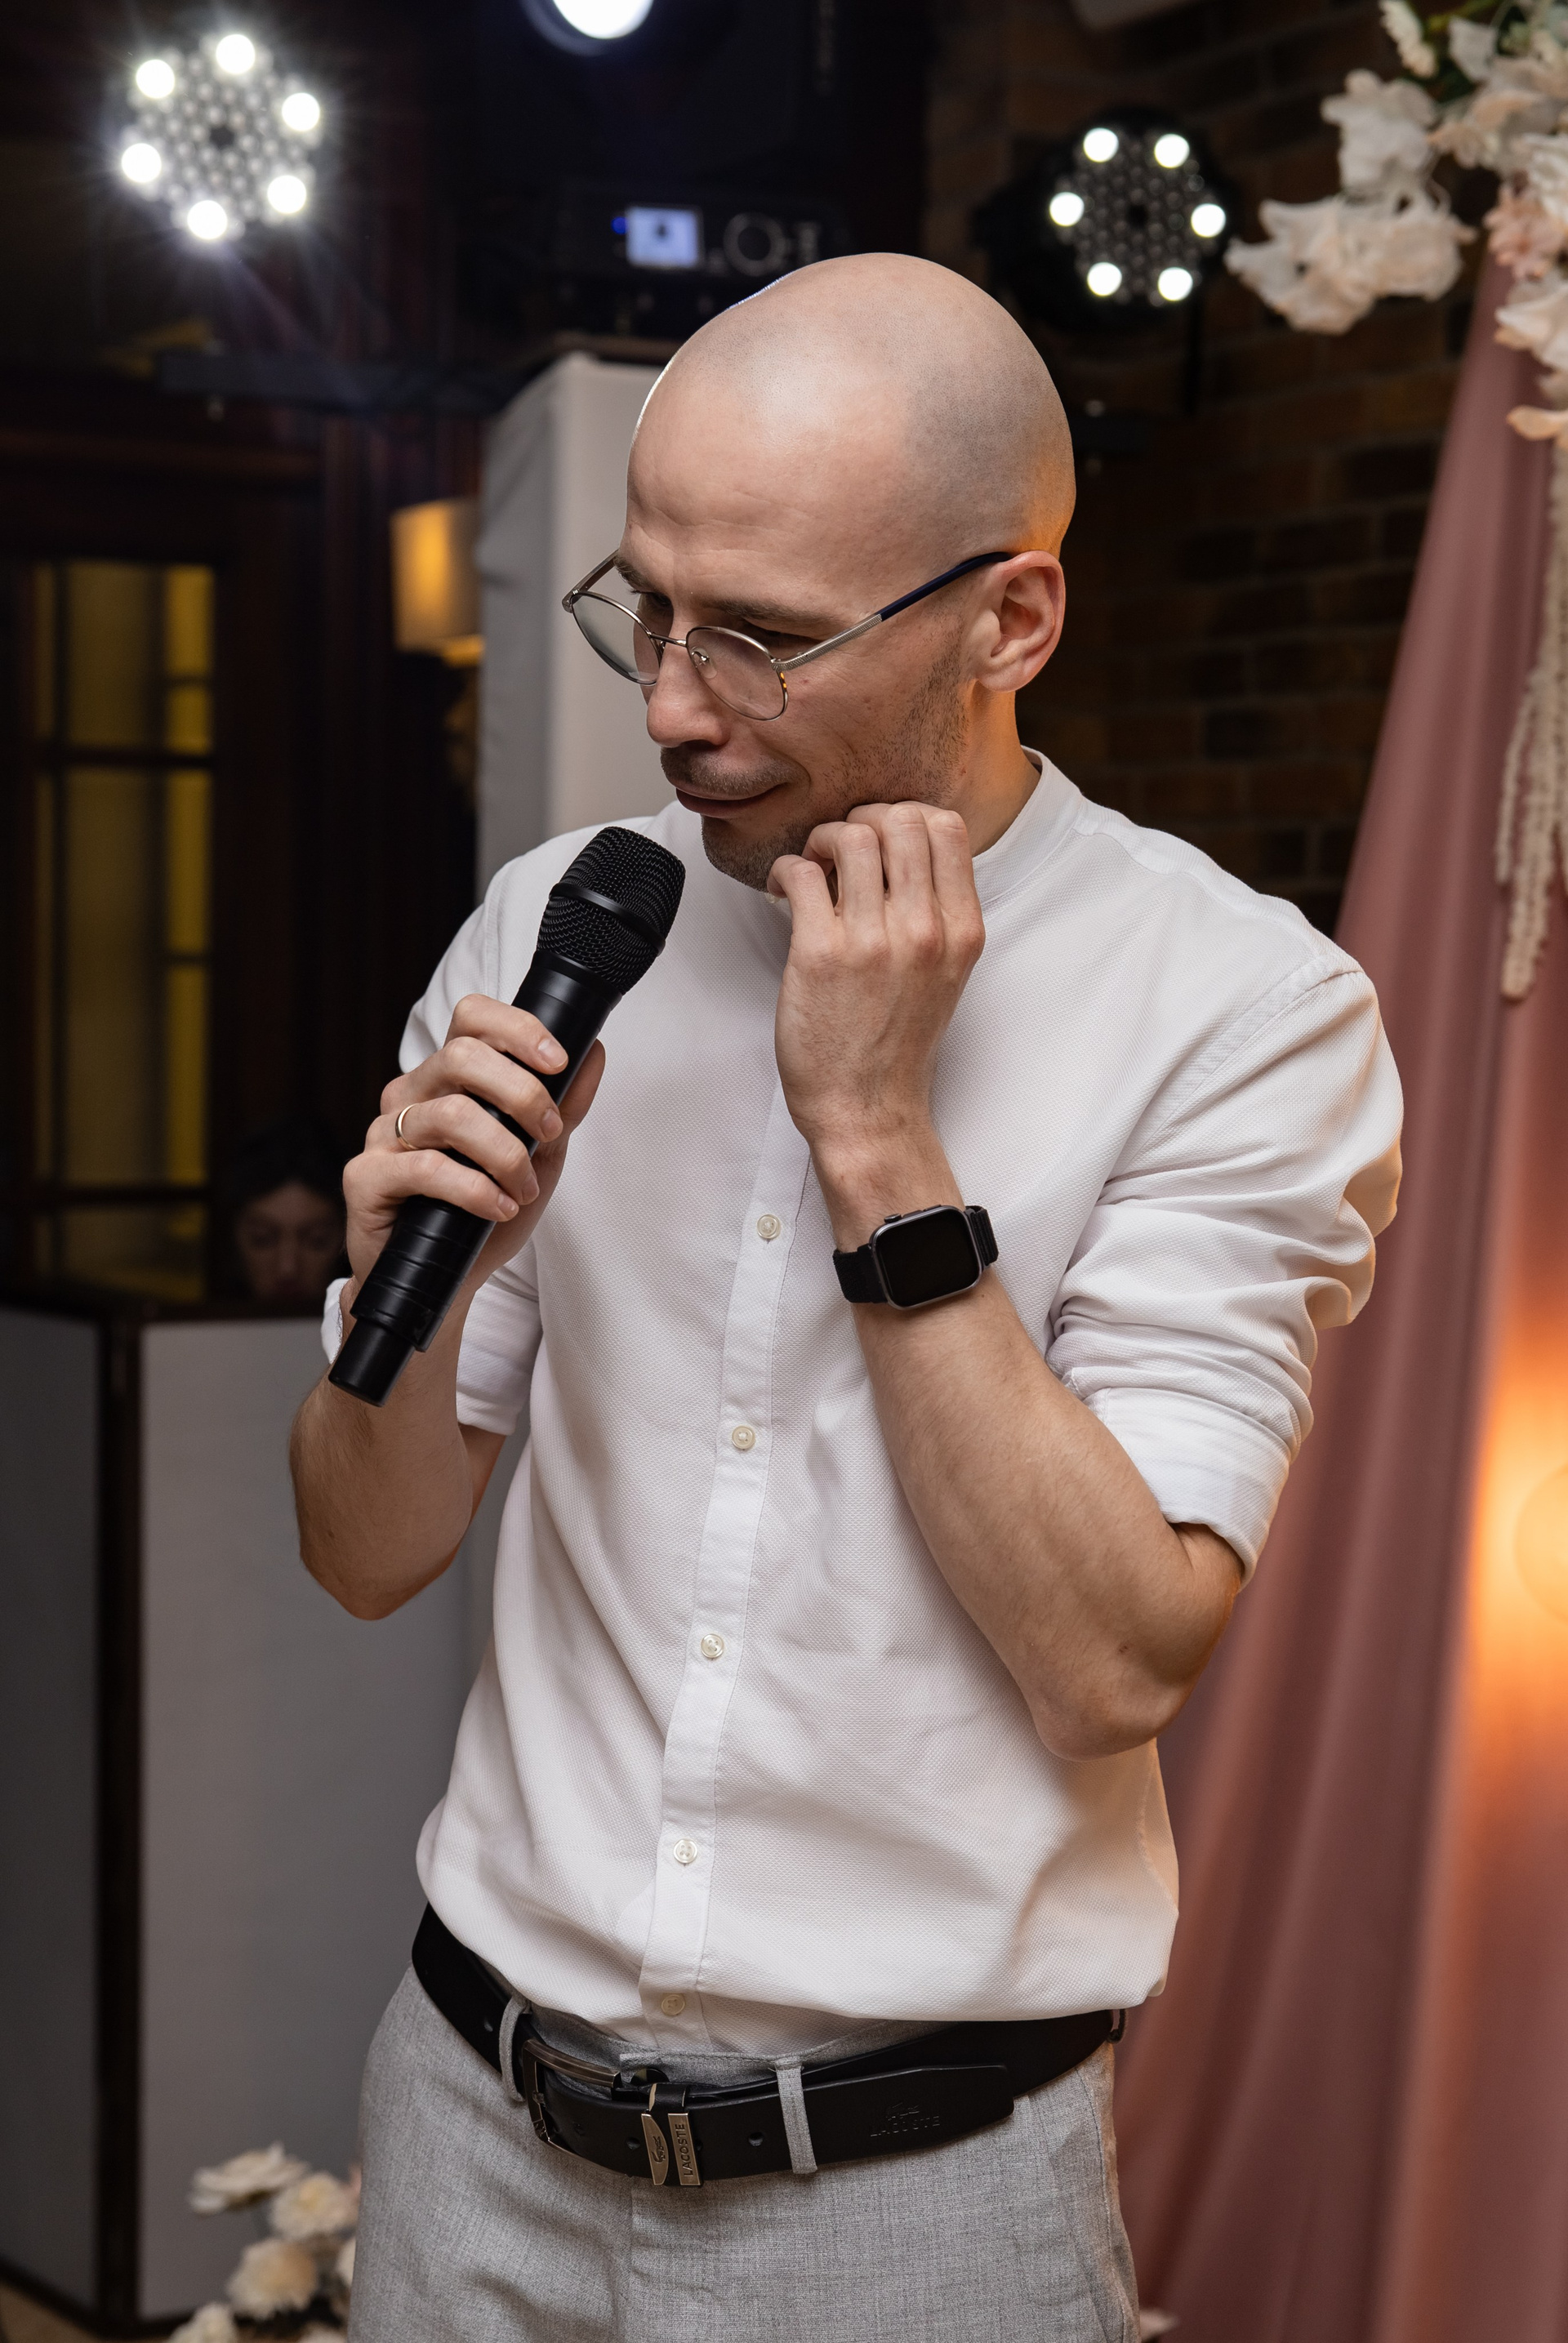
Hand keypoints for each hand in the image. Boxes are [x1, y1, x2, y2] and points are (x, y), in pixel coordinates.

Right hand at [341, 995, 604, 1296]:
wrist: (443, 1282)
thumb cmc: (486, 1213)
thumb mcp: (540, 1157)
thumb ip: (564, 1106)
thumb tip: (595, 1053)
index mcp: (447, 1078)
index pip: (471, 1018)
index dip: (516, 1028)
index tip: (558, 1060)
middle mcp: (410, 1095)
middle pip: (462, 1056)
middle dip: (521, 1093)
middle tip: (549, 1133)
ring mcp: (383, 1134)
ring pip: (451, 1115)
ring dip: (505, 1154)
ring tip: (525, 1189)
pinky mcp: (366, 1177)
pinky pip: (425, 1167)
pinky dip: (475, 1189)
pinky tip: (499, 1207)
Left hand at [768, 803, 984, 1195]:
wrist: (868, 1108)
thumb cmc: (898, 1044)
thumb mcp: (945, 974)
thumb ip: (937, 913)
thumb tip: (901, 849)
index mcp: (962, 930)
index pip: (945, 826)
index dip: (904, 816)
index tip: (880, 840)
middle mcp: (924, 929)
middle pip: (899, 819)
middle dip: (861, 820)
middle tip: (839, 850)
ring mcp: (873, 941)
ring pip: (850, 836)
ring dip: (821, 840)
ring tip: (812, 869)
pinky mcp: (820, 954)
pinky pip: (800, 872)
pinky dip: (784, 869)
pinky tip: (782, 893)